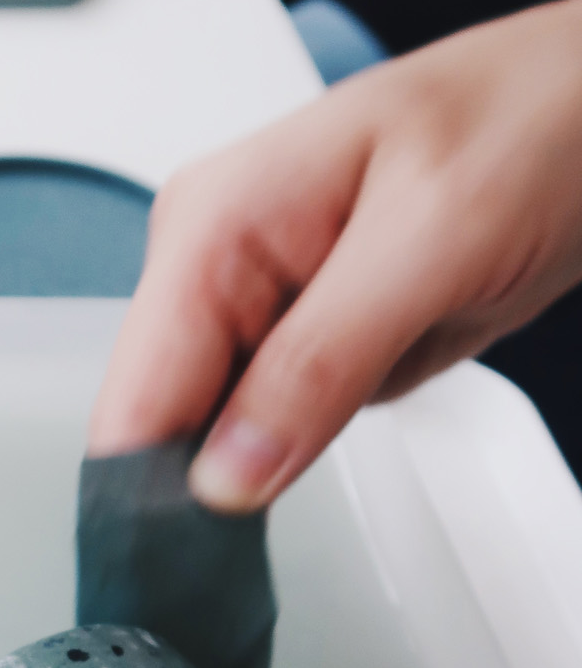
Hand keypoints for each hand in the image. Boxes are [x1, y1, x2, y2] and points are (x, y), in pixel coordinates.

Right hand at [89, 0, 581, 511]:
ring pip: (229, 433)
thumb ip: (321, 360)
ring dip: (294, 444)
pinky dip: (338, 421)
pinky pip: (292, 418)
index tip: (204, 549)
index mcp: (212, 223)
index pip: (136, 395)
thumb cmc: (531, 118)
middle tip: (330, 442)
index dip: (158, 488)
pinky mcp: (309, 332)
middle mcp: (219, 262)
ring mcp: (263, 301)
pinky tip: (398, 364)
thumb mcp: (432, 237)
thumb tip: (227, 473)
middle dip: (228, 471)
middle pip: (169, 424)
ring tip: (391, 363)